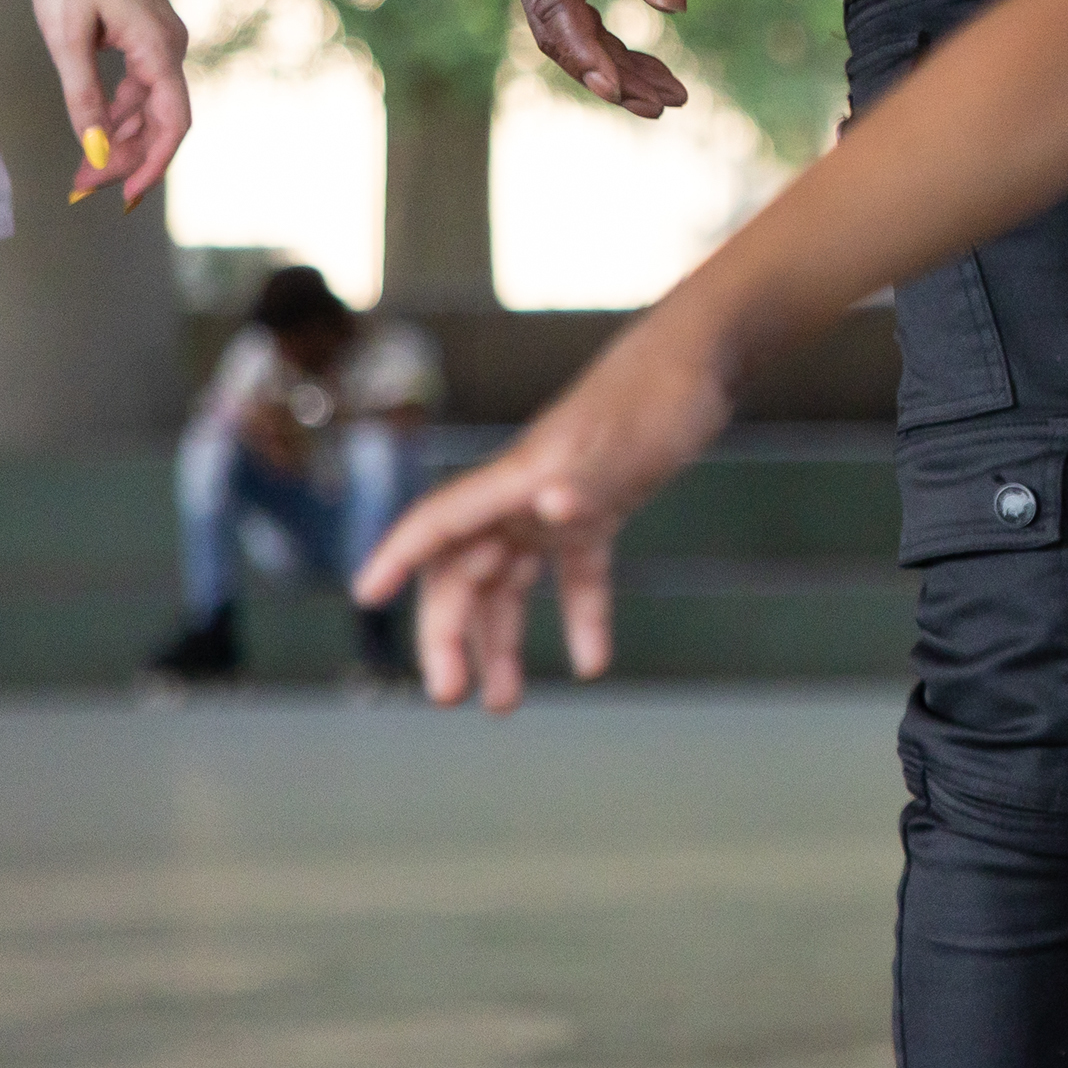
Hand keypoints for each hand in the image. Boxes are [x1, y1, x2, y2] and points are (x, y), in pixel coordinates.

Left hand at [24, 0, 186, 204]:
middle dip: (126, 156)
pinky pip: (142, 82)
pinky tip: (95, 123)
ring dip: (122, 136)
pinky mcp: (145, 29)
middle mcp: (171, 45)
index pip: (172, 123)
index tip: (124, 194)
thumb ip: (84, 99)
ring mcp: (161, 37)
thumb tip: (96, 152)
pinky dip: (120, 108)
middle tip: (84, 185)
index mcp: (160, 48)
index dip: (151, 164)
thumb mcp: (66, 39)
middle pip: (161, 119)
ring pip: (150, 103)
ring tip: (83, 165)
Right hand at [359, 316, 730, 707]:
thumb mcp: (621, 446)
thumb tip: (551, 508)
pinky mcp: (599, 510)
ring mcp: (556, 505)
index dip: (398, 558)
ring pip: (510, 584)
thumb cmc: (655, 398)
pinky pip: (576, 575)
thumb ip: (583, 481)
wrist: (703, 363)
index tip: (365, 598)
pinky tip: (591, 664)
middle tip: (450, 695)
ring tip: (501, 703)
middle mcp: (521, 496)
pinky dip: (581, 617)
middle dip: (450, 634)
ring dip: (502, 641)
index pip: (436, 524)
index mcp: (511, 479)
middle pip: (464, 572)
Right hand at [501, 0, 694, 117]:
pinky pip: (564, 11)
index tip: (618, 90)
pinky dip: (599, 41)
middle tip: (670, 103)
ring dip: (607, 64)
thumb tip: (669, 6)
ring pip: (557, 27)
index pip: (556, 3)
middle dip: (608, 72)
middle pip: (555, 28)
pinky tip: (641, 67)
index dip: (585, 52)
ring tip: (666, 96)